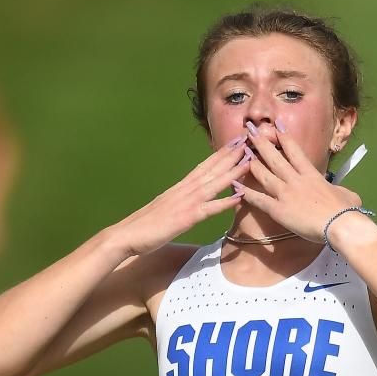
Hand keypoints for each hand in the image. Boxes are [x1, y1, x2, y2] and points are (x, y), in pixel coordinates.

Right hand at [110, 136, 250, 256]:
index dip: (220, 154)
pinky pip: (209, 208)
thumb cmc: (145, 225)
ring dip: (233, 171)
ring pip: (214, 183)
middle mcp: (184, 190)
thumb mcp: (166, 208)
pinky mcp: (186, 218)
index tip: (234, 144)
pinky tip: (239, 196)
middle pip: (211, 169)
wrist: (126, 234)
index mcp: (180, 188)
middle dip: (230, 155)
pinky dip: (225, 202)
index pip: (203, 166)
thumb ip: (179, 201)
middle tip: (248, 141)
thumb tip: (189, 200)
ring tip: (250, 160)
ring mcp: (186, 203)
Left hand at [232, 128, 364, 242]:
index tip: (276, 127)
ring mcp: (285, 194)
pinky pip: (259, 200)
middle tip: (250, 131)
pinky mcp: (278, 210)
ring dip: (252, 163)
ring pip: (264, 175)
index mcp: (312, 175)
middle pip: (275, 158)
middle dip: (261, 143)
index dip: (284, 138)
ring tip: (241, 153)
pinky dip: (247, 193)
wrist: (340, 225)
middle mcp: (296, 180)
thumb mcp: (347, 194)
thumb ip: (339, 189)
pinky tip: (236, 187)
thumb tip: (341, 191)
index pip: (295, 151)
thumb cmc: (346, 211)